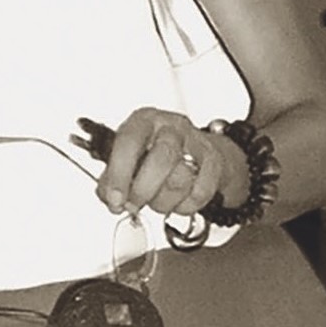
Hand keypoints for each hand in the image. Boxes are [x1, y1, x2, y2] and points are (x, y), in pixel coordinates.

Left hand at [95, 107, 232, 218]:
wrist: (196, 149)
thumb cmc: (155, 151)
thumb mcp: (128, 155)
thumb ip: (113, 177)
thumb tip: (111, 199)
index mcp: (143, 120)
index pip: (129, 142)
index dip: (120, 174)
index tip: (115, 198)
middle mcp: (171, 127)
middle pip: (160, 160)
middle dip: (143, 190)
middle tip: (133, 204)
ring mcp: (196, 143)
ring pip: (180, 180)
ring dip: (163, 201)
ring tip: (155, 201)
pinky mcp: (214, 163)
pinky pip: (200, 193)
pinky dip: (184, 206)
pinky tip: (176, 202)